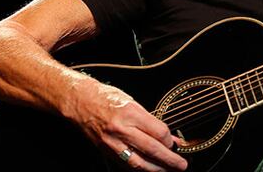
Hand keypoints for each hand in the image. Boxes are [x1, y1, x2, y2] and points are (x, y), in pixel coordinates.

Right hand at [66, 80, 187, 170]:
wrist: (80, 102)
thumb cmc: (106, 98)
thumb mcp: (132, 102)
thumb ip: (150, 121)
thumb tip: (167, 136)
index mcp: (130, 113)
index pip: (158, 132)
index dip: (170, 140)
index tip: (176, 143)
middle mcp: (121, 129)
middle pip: (151, 149)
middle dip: (169, 160)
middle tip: (181, 165)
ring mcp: (112, 143)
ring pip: (138, 163)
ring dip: (156, 169)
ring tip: (168, 170)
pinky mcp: (106, 151)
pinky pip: (126, 165)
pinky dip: (139, 169)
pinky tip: (148, 169)